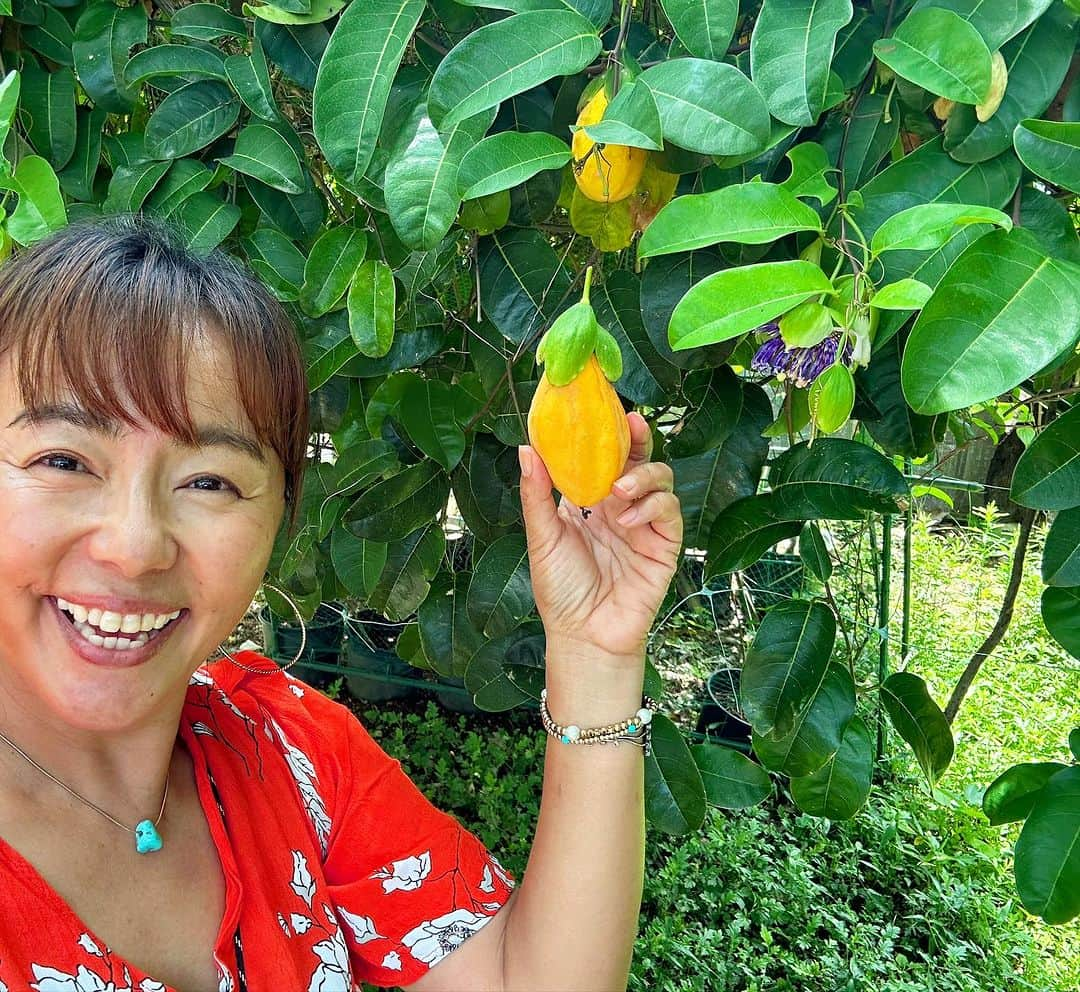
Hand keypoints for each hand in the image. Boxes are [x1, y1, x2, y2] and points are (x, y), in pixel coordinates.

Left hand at [518, 411, 682, 661]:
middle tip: (632, 425)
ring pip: (661, 481)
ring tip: (619, 490)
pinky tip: (628, 518)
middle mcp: (620, 507)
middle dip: (639, 439)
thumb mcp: (541, 537)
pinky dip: (653, 507)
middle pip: (639, 460)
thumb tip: (526, 448)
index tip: (606, 409)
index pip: (605, 458)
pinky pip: (670, 513)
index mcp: (590, 502)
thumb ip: (536, 494)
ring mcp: (645, 525)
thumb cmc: (559, 590)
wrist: (583, 635)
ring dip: (644, 477)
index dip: (610, 434)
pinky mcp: (664, 546)